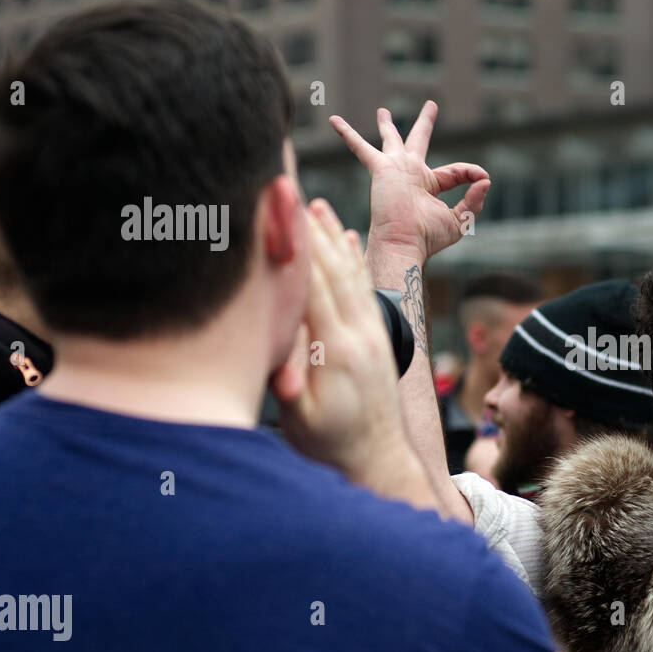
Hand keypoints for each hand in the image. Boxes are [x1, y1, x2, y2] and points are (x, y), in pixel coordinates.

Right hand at [270, 199, 431, 504]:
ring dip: (335, 238)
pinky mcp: (377, 338)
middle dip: (314, 231)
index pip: (314, 289)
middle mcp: (360, 335)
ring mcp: (372, 334)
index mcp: (336, 352)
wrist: (378, 460)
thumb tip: (273, 362)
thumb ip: (290, 389)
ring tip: (319, 205)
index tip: (282, 215)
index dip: (299, 250)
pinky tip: (347, 238)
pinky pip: (366, 290)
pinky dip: (355, 260)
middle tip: (296, 191)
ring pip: (352, 275)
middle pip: (334, 272)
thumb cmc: (330, 446)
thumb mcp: (302, 422)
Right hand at [328, 102, 489, 263]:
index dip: (471, 173)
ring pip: (392, 139)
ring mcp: (395, 169)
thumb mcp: (460, 219)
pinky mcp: (380, 168)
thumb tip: (486, 179)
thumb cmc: (427, 237)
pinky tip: (334, 120)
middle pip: (419, 142)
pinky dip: (347, 134)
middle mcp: (412, 174)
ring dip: (386, 124)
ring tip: (383, 111)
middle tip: (431, 105)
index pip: (454, 171)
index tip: (482, 176)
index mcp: (429, 186)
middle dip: (425, 123)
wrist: (402, 243)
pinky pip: (360, 147)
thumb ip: (474, 199)